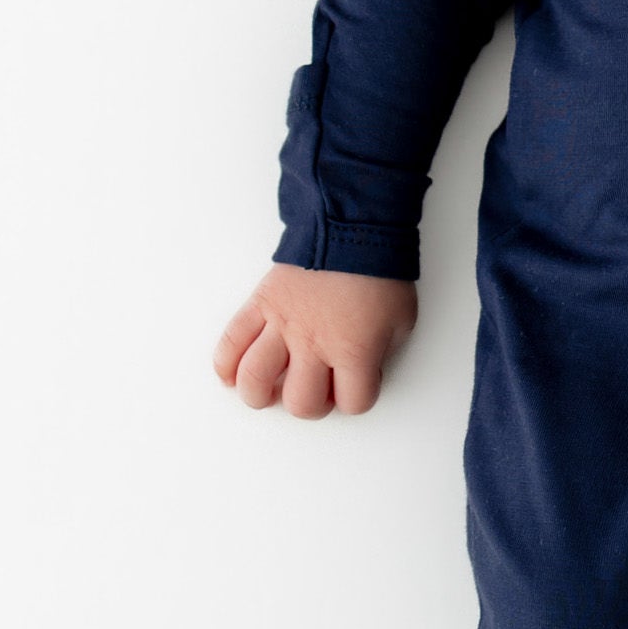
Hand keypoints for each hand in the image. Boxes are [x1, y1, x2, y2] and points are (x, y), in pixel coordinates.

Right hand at [213, 263, 416, 418]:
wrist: (352, 225)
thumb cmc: (380, 268)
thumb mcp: (401, 318)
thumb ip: (382, 350)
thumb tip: (365, 366)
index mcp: (354, 350)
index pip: (353, 402)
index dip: (356, 398)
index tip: (356, 385)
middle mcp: (314, 344)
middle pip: (301, 402)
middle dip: (310, 403)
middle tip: (314, 390)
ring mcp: (283, 324)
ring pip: (255, 378)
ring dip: (258, 393)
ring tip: (265, 391)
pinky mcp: (262, 304)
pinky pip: (233, 340)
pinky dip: (226, 363)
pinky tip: (230, 374)